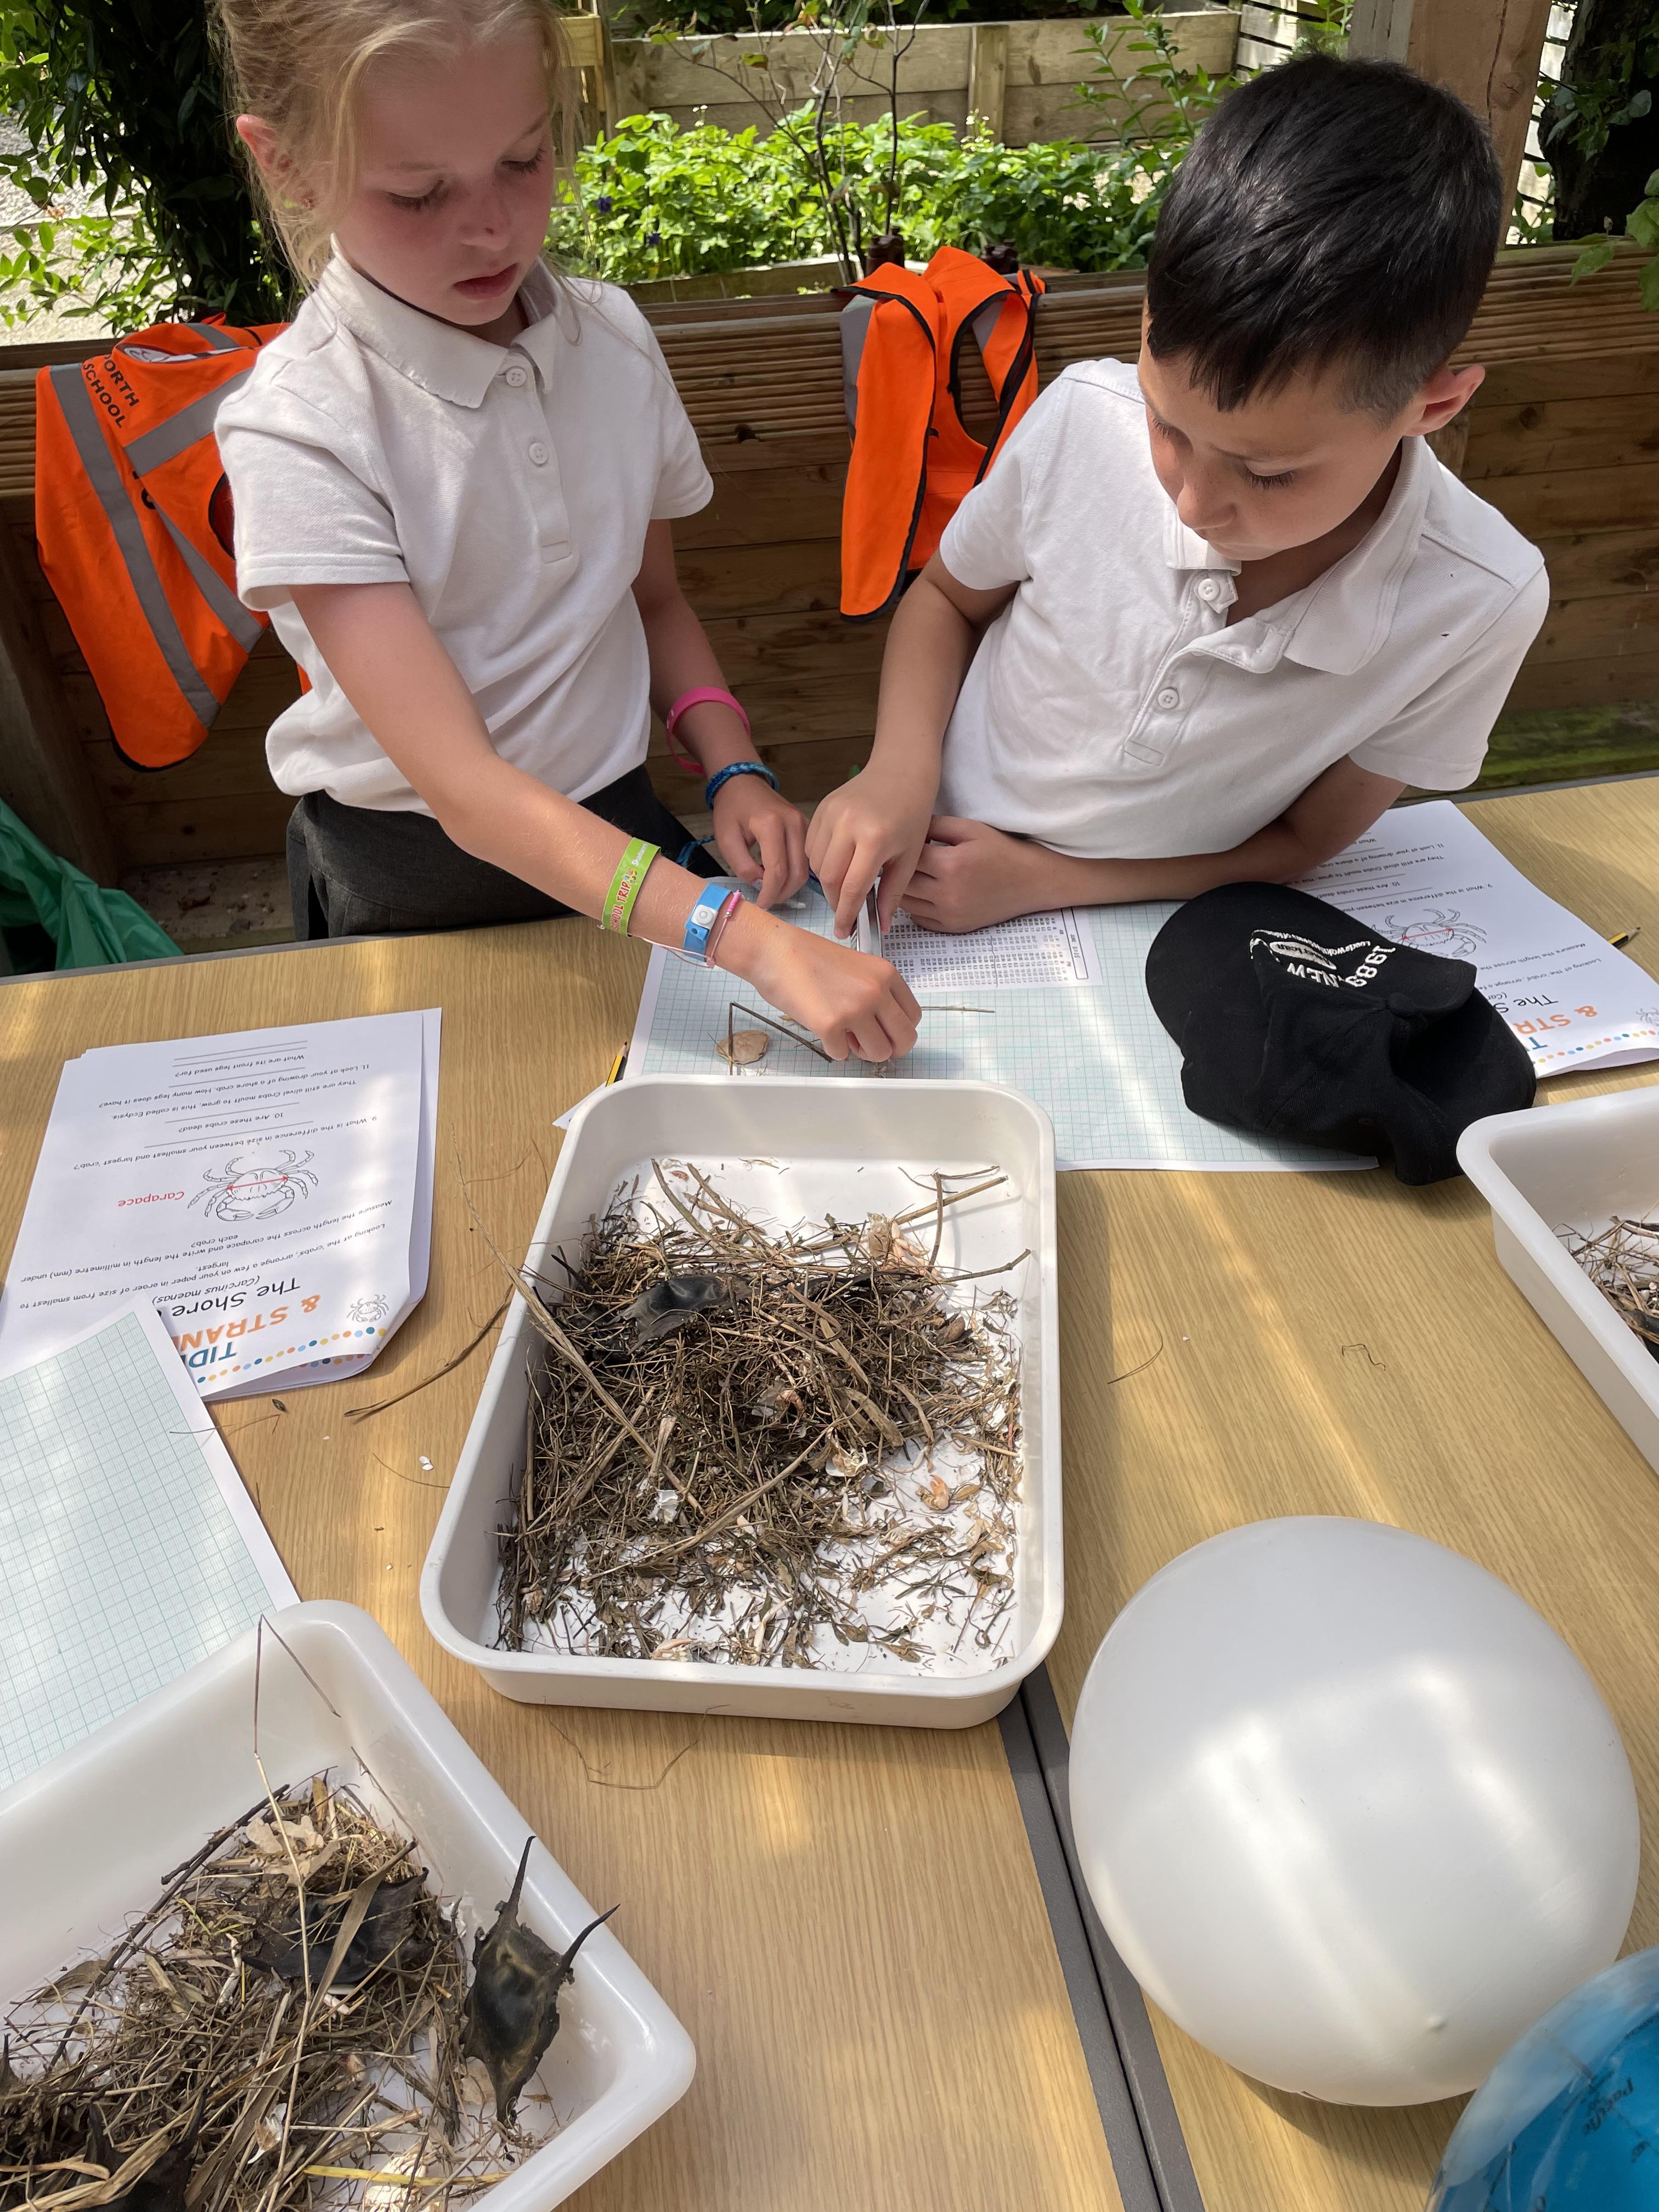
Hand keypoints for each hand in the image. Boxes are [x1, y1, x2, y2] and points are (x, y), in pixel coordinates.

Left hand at [710, 774, 808, 907]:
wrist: (743, 783)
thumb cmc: (731, 810)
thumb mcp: (726, 839)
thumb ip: (743, 865)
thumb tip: (761, 884)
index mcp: (771, 824)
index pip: (777, 870)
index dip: (770, 893)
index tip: (762, 904)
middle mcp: (793, 823)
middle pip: (797, 872)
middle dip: (783, 893)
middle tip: (768, 900)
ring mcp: (804, 824)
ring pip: (806, 868)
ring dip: (791, 885)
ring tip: (773, 889)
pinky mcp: (807, 827)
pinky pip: (807, 858)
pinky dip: (796, 872)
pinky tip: (780, 875)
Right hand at [720, 905, 919, 1062]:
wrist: (775, 951)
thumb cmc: (807, 957)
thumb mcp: (857, 968)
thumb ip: (876, 993)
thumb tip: (883, 1027)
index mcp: (886, 974)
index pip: (913, 1016)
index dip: (898, 1030)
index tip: (884, 1031)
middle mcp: (876, 991)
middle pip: (904, 1040)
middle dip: (888, 1048)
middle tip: (869, 1044)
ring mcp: (855, 1009)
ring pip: (878, 1053)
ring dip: (861, 1052)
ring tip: (844, 1036)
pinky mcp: (830, 1025)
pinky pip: (843, 1055)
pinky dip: (833, 1048)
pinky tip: (821, 1028)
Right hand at [805, 768, 935, 938]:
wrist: (901, 770)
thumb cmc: (912, 813)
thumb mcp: (910, 857)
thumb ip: (893, 893)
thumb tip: (880, 926)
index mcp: (875, 838)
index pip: (852, 887)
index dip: (846, 913)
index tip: (845, 931)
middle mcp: (848, 824)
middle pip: (828, 878)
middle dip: (835, 900)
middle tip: (845, 912)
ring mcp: (831, 813)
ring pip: (816, 863)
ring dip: (826, 882)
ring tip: (843, 887)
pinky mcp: (822, 807)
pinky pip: (811, 845)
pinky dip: (820, 861)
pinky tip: (837, 863)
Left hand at [899, 816, 1051, 934]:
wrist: (1030, 881)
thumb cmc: (1002, 851)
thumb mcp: (971, 829)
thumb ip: (937, 825)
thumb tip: (907, 828)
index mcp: (951, 865)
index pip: (908, 857)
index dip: (903, 848)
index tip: (905, 841)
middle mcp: (947, 894)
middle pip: (902, 883)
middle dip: (898, 869)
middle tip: (902, 858)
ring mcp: (950, 914)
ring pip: (906, 903)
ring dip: (903, 888)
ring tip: (912, 874)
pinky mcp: (954, 927)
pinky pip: (919, 920)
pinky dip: (916, 906)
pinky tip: (924, 892)